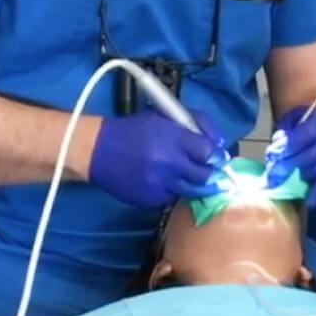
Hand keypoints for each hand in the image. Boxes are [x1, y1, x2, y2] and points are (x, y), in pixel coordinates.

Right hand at [88, 110, 225, 208]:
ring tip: (193, 178)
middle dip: (212, 174)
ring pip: (191, 190)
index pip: (208, 152)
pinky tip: (167, 182)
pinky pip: (171, 198)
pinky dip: (173, 191)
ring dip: (195, 185)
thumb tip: (218, 142)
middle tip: (214, 172)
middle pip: (205, 176)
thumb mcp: (165, 116)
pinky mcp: (149, 199)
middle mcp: (169, 163)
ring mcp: (159, 184)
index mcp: (173, 138)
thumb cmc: (133, 130)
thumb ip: (195, 125)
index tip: (218, 157)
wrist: (97, 150)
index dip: (217, 155)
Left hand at [265, 107, 315, 208]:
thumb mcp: (296, 118)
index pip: (300, 138)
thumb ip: (284, 132)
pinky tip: (307, 202)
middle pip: (309, 157)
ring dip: (298, 179)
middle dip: (288, 167)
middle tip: (272, 174)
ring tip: (283, 182)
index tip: (271, 156)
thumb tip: (274, 154)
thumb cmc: (310, 124)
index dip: (284, 149)